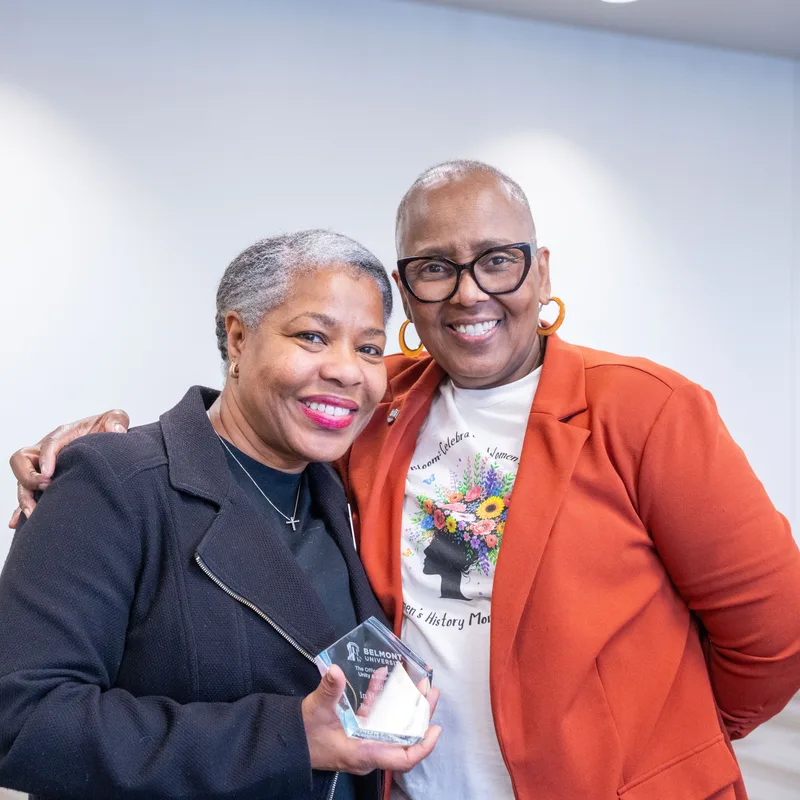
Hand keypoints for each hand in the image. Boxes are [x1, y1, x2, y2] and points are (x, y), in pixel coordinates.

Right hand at [8, 410, 129, 527]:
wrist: (108, 440)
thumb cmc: (108, 428)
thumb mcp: (115, 418)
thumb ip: (116, 420)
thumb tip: (116, 430)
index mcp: (63, 435)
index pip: (49, 444)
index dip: (46, 458)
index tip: (49, 474)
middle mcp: (47, 451)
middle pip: (22, 461)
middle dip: (29, 476)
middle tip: (46, 487)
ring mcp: (43, 468)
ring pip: (22, 482)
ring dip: (24, 497)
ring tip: (34, 513)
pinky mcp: (45, 483)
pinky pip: (28, 495)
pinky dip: (20, 508)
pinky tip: (17, 523)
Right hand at [302, 665, 440, 775]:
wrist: (287, 741)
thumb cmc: (304, 733)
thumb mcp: (317, 710)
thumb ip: (329, 691)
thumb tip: (335, 671)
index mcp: (364, 752)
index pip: (403, 758)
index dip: (423, 746)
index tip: (435, 728)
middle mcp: (369, 749)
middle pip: (403, 737)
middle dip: (419, 715)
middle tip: (430, 690)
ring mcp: (364, 740)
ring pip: (393, 725)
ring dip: (406, 704)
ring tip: (417, 683)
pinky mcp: (356, 730)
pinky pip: (375, 716)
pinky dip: (380, 697)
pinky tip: (381, 676)